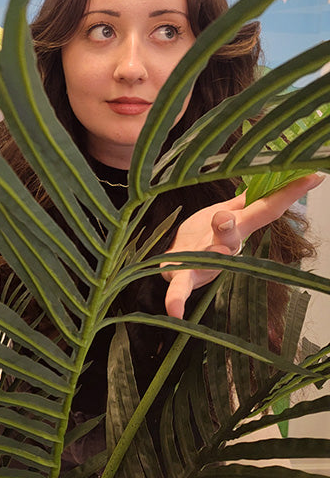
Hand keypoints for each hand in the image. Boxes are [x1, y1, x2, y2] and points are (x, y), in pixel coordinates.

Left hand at [162, 173, 323, 318]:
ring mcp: (203, 262)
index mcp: (236, 226)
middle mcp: (224, 246)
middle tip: (227, 215)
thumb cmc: (201, 236)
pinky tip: (174, 310)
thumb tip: (263, 181)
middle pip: (236, 234)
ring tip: (213, 248)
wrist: (175, 262)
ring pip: (212, 257)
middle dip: (234, 223)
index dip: (288, 193)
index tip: (313, 176)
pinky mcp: (180, 274)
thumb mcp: (223, 212)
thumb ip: (242, 201)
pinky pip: (180, 288)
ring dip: (214, 252)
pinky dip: (177, 299)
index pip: (266, 209)